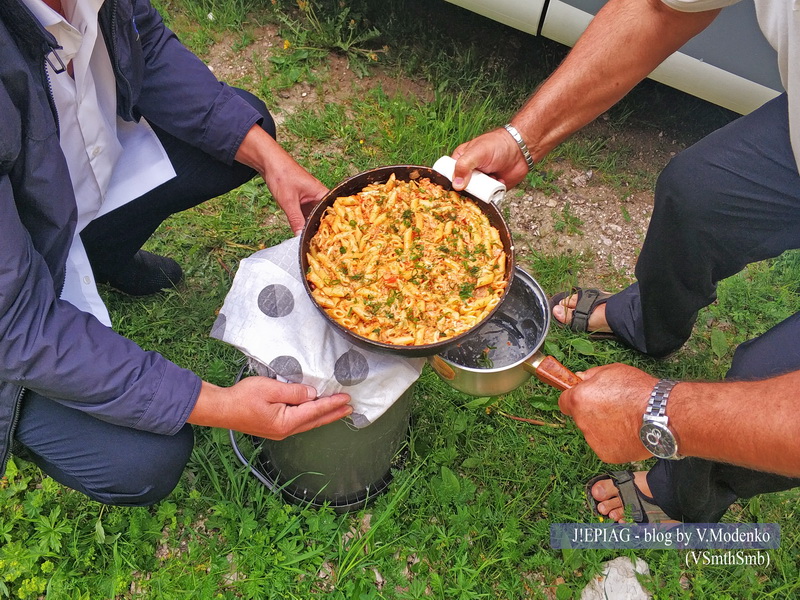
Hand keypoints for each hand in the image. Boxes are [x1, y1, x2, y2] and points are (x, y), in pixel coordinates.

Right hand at [190, 377, 351, 439]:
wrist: (220, 409)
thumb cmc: (242, 397)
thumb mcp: (270, 389)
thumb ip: (294, 392)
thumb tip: (312, 394)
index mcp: (285, 422)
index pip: (315, 411)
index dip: (332, 404)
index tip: (346, 399)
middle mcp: (285, 430)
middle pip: (315, 421)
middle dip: (333, 414)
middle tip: (350, 409)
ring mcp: (279, 431)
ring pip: (307, 423)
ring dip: (323, 416)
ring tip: (338, 411)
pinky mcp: (274, 428)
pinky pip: (298, 423)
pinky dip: (310, 417)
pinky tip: (314, 412)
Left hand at [235, 125, 328, 235]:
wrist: (269, 162)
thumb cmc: (282, 175)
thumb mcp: (288, 201)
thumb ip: (296, 220)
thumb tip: (300, 236)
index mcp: (321, 193)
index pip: (331, 212)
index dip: (331, 226)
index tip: (329, 240)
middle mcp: (318, 196)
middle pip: (323, 216)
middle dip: (321, 229)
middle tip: (320, 245)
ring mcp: (310, 199)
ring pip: (314, 216)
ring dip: (311, 226)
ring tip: (312, 241)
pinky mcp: (302, 201)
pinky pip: (306, 214)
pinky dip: (304, 221)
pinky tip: (302, 232)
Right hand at [450, 127, 529, 190]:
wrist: (520, 150)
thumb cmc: (497, 145)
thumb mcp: (477, 153)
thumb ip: (464, 166)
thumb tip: (456, 185)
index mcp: (460, 161)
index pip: (448, 175)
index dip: (448, 183)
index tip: (451, 190)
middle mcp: (469, 173)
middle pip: (460, 189)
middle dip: (466, 192)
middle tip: (472, 190)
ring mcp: (480, 182)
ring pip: (474, 195)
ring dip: (481, 192)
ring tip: (488, 183)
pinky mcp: (491, 189)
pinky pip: (487, 198)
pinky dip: (492, 194)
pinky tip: (498, 183)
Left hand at [558, 363, 657, 462]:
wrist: (662, 415)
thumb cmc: (639, 391)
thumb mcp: (612, 371)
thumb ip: (590, 375)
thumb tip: (579, 379)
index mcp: (578, 399)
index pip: (563, 402)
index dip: (574, 399)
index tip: (584, 399)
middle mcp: (581, 421)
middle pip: (581, 417)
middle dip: (592, 413)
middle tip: (614, 408)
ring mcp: (593, 440)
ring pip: (593, 432)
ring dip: (604, 428)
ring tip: (625, 420)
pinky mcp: (606, 454)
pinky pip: (606, 446)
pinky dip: (615, 441)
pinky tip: (629, 432)